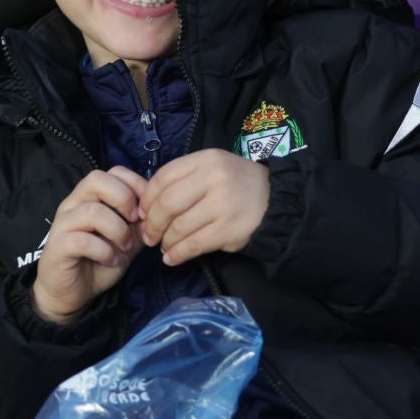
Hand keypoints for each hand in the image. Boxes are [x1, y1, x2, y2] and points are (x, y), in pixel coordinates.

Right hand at [32, 167, 147, 323]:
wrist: (71, 293)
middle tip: (135, 222)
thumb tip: (157, 213)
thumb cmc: (99, 261)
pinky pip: (83, 240)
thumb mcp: (127, 240)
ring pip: (93, 211)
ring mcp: (63, 223)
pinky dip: (104, 252)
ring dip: (118, 230)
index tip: (148, 210)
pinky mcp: (58, 246)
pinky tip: (111, 261)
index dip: (136, 185)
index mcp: (91, 196)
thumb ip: (139, 224)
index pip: (114, 172)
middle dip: (124, 199)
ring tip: (125, 247)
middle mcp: (74, 203)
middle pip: (97, 179)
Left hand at [139, 150, 269, 266]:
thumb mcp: (212, 169)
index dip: (147, 198)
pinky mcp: (229, 229)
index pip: (163, 177)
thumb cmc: (237, 185)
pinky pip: (194, 244)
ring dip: (165, 241)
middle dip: (152, 223)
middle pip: (167, 203)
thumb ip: (183, 180)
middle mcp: (213, 178)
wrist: (278, 201)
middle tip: (148, 236)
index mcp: (205, 160)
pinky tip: (172, 258)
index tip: (142, 213)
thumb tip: (146, 206)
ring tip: (163, 247)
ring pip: (179, 226)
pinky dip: (178, 254)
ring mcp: (222, 204)